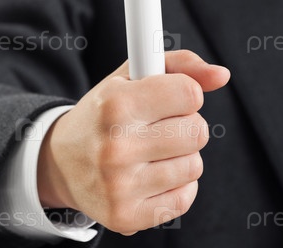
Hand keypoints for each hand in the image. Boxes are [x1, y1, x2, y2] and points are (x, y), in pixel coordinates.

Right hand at [37, 49, 229, 234]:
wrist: (61, 161)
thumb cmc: (104, 110)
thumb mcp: (132, 75)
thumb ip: (180, 65)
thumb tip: (222, 75)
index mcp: (116, 104)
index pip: (190, 93)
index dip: (186, 92)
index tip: (171, 96)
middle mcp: (117, 146)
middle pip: (198, 131)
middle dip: (186, 123)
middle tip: (161, 123)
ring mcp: (121, 186)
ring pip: (195, 164)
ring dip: (182, 155)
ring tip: (153, 149)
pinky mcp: (127, 216)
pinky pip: (186, 197)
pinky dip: (177, 183)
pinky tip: (152, 173)